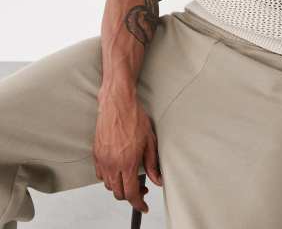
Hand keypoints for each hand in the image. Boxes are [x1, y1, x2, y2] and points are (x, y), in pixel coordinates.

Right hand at [94, 90, 162, 214]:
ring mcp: (102, 159)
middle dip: (130, 196)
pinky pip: (100, 174)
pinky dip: (109, 177)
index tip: (144, 206)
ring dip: (119, 186)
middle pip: (118, 193)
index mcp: (128, 162)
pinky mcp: (96, 153)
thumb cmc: (134, 118)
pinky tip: (118, 170)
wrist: (117, 104)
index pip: (131, 193)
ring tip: (130, 178)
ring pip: (108, 185)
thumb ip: (152, 163)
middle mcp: (113, 164)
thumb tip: (157, 180)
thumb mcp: (150, 141)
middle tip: (141, 189)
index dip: (138, 204)